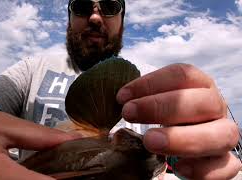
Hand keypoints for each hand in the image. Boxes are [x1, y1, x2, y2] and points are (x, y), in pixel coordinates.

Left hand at [116, 63, 241, 179]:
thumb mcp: (149, 105)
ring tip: (150, 142)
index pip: (182, 74)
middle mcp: (215, 107)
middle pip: (203, 101)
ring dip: (183, 138)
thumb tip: (114, 105)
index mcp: (198, 86)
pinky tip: (178, 168)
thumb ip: (136, 102)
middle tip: (128, 113)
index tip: (121, 97)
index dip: (151, 83)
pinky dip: (204, 169)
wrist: (178, 144)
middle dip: (162, 106)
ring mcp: (223, 134)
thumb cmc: (161, 119)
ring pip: (221, 134)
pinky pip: (228, 167)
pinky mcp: (225, 162)